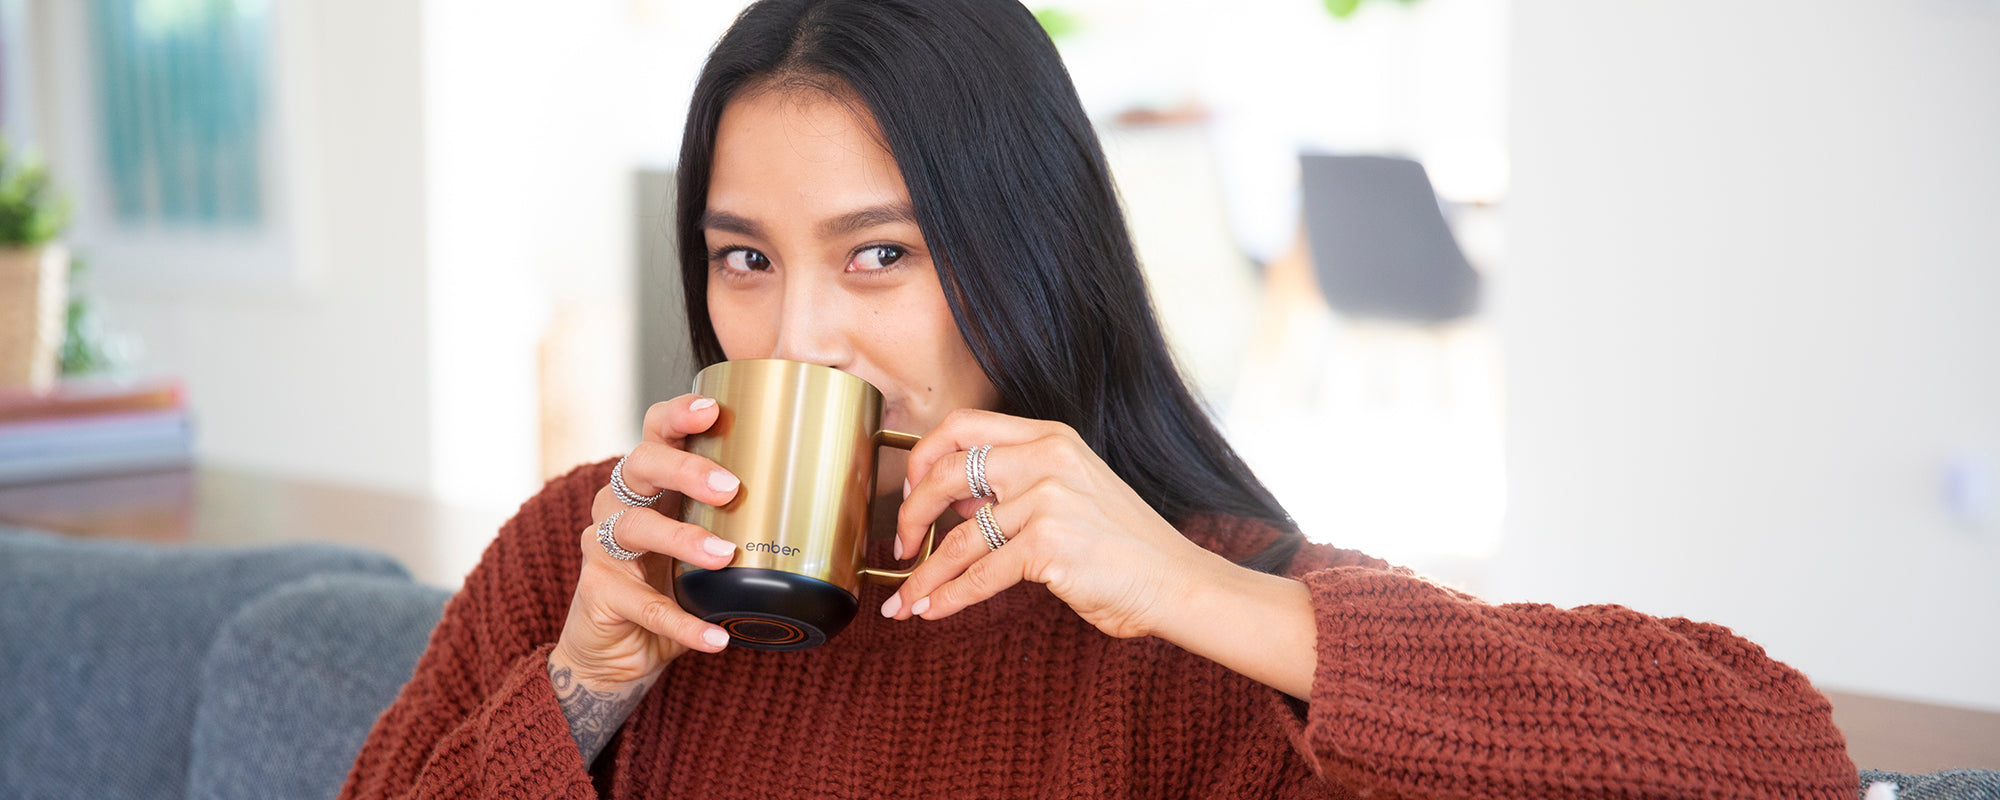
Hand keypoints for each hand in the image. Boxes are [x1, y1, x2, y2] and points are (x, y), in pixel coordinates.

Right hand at [549, 394, 742, 690]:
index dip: (678, 414)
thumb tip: (840, 505)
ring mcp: (604, 547)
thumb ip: (752, 521)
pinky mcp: (600, 593)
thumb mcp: (712, 543)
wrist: (622, 648)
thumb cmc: (677, 583)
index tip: (712, 410)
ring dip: (682, 539)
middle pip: (642, 464)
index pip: (656, 430)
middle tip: (731, 488)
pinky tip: (715, 638)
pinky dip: (683, 622)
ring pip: (635, 529)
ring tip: (725, 557)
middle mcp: (620, 503)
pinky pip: (644, 605)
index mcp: (651, 481)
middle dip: (687, 470)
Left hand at [882, 409, 1227, 638]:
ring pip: (958, 538)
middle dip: (910, 514)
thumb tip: (958, 502)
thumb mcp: (1074, 491)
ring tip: (906, 600)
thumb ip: (1018, 485)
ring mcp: (1047, 501)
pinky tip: (933, 610)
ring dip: (923, 575)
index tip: (911, 489)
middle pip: (946, 473)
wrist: (1176, 581)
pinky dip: (948, 597)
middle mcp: (1046, 459)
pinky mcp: (1047, 545)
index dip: (923, 456)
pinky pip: (979, 575)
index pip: (964, 425)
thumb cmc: (1126, 546)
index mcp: (1051, 438)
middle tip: (900, 545)